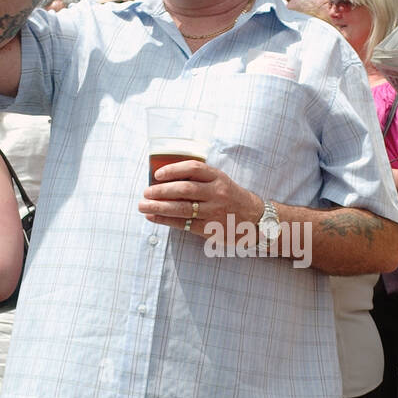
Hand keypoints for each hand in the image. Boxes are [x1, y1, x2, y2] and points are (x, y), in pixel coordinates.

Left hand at [139, 161, 263, 238]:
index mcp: (218, 178)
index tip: (157, 174)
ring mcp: (214, 212)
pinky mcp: (210, 228)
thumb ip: (199, 179)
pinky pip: (184, 224)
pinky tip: (154, 217)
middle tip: (145, 192)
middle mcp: (217, 193)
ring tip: (143, 206)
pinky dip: (166, 220)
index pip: (193, 169)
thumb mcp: (220, 182)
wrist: (254, 219)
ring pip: (182, 208)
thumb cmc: (231, 198)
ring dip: (159, 207)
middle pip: (185, 189)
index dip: (173, 170)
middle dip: (161, 191)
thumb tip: (165, 179)